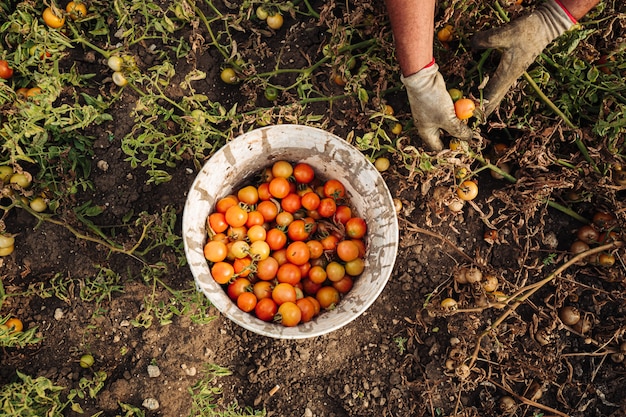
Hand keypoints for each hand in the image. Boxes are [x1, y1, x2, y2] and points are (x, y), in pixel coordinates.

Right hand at [402, 63, 471, 150]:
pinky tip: (461, 104)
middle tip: (469, 129)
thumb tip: (469, 138)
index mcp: (427, 133)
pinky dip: (456, 108)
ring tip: (466, 114)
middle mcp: (429, 125)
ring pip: (449, 121)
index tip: (463, 144)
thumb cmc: (431, 101)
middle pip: (446, 134)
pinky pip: (449, 110)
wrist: (423, 79)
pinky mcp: (437, 103)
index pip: (439, 147)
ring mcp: (433, 113)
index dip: (451, 147)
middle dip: (458, 131)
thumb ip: (459, 131)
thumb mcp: (448, 119)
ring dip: (459, 118)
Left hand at [471, 0, 574, 115]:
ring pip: (500, 91)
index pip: (493, 93)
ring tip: (482, 112)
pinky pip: (502, 84)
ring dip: (491, 102)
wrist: (546, 26)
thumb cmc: (528, 30)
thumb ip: (487, 39)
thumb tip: (471, 45)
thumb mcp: (506, 33)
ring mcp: (514, 72)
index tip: (474, 116)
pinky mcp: (515, 67)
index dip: (483, 104)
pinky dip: (494, 91)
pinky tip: (489, 92)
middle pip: (497, 97)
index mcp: (508, 71)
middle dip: (487, 109)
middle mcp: (511, 75)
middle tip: (477, 121)